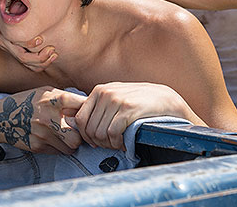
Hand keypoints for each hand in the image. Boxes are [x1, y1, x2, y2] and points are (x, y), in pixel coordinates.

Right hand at [0, 0, 57, 71]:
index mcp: (2, 32)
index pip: (15, 44)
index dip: (28, 43)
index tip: (41, 39)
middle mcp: (5, 43)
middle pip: (22, 57)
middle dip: (39, 56)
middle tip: (52, 49)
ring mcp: (11, 50)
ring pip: (27, 63)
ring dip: (42, 61)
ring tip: (54, 53)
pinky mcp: (18, 53)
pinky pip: (30, 66)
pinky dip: (41, 64)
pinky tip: (52, 56)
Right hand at [0, 87, 85, 154]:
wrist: (2, 118)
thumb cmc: (28, 102)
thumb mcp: (46, 92)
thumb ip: (66, 98)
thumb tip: (89, 105)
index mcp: (56, 99)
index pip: (84, 107)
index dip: (90, 113)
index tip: (89, 116)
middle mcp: (51, 117)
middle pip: (79, 137)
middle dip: (80, 137)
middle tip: (78, 133)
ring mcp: (43, 134)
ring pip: (70, 148)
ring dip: (70, 145)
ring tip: (65, 137)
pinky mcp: (37, 146)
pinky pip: (57, 152)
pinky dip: (58, 148)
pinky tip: (51, 139)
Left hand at [64, 82, 199, 150]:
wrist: (165, 99)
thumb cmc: (138, 102)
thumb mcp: (115, 98)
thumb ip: (96, 107)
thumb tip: (70, 120)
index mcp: (99, 91)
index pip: (81, 119)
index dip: (86, 135)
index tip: (97, 142)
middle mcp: (105, 93)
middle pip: (89, 129)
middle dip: (98, 142)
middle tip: (110, 145)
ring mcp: (116, 100)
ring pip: (100, 133)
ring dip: (108, 144)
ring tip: (118, 143)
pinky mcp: (127, 110)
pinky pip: (112, 133)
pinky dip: (117, 143)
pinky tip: (125, 142)